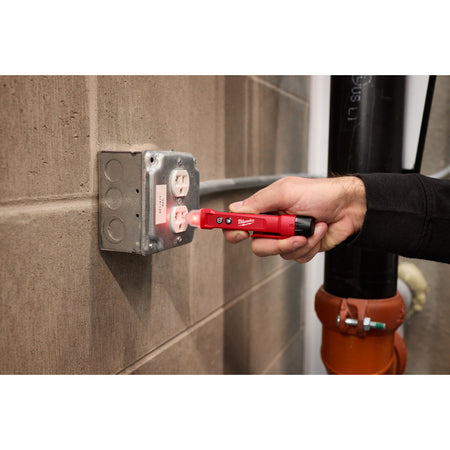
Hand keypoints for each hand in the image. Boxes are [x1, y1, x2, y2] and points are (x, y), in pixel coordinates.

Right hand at [223, 176, 366, 262]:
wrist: (349, 207)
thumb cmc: (321, 193)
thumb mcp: (287, 191)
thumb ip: (260, 201)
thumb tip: (236, 209)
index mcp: (266, 208)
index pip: (240, 222)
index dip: (233, 229)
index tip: (238, 233)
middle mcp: (274, 225)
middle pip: (259, 245)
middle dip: (277, 243)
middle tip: (290, 233)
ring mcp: (287, 237)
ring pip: (281, 254)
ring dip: (300, 242)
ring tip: (312, 226)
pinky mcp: (301, 247)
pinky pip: (297, 257)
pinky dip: (311, 245)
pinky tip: (318, 231)